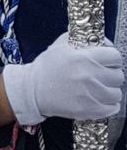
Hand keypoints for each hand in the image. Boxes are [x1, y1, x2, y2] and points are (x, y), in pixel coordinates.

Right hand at [2, 32, 124, 125]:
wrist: (31, 90)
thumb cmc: (46, 68)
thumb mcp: (59, 46)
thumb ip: (81, 40)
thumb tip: (103, 42)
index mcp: (83, 57)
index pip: (115, 56)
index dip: (112, 59)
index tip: (108, 63)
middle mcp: (89, 75)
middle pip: (118, 75)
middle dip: (111, 75)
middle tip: (101, 77)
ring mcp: (90, 94)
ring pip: (117, 93)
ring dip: (109, 91)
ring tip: (98, 90)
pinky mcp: (90, 110)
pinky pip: (113, 108)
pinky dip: (108, 105)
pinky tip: (98, 100)